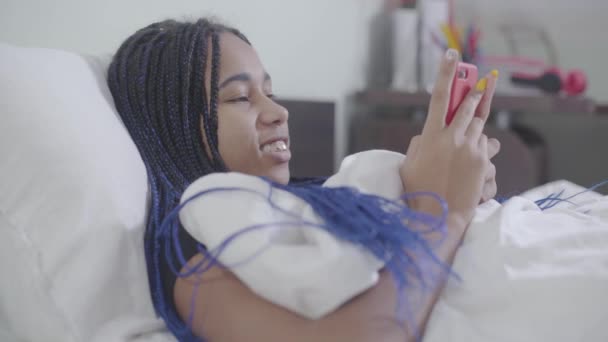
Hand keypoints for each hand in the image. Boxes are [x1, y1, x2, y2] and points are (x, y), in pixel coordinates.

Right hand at [400, 49, 498, 227]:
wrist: (438, 216)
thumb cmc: (418, 191)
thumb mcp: (409, 163)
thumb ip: (419, 143)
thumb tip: (430, 135)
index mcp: (431, 135)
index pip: (440, 97)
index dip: (447, 73)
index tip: (453, 56)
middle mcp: (453, 137)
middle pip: (469, 106)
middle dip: (475, 93)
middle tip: (481, 82)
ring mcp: (471, 148)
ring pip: (480, 125)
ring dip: (477, 122)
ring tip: (471, 128)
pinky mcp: (483, 161)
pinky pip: (485, 146)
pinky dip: (481, 148)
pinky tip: (474, 159)